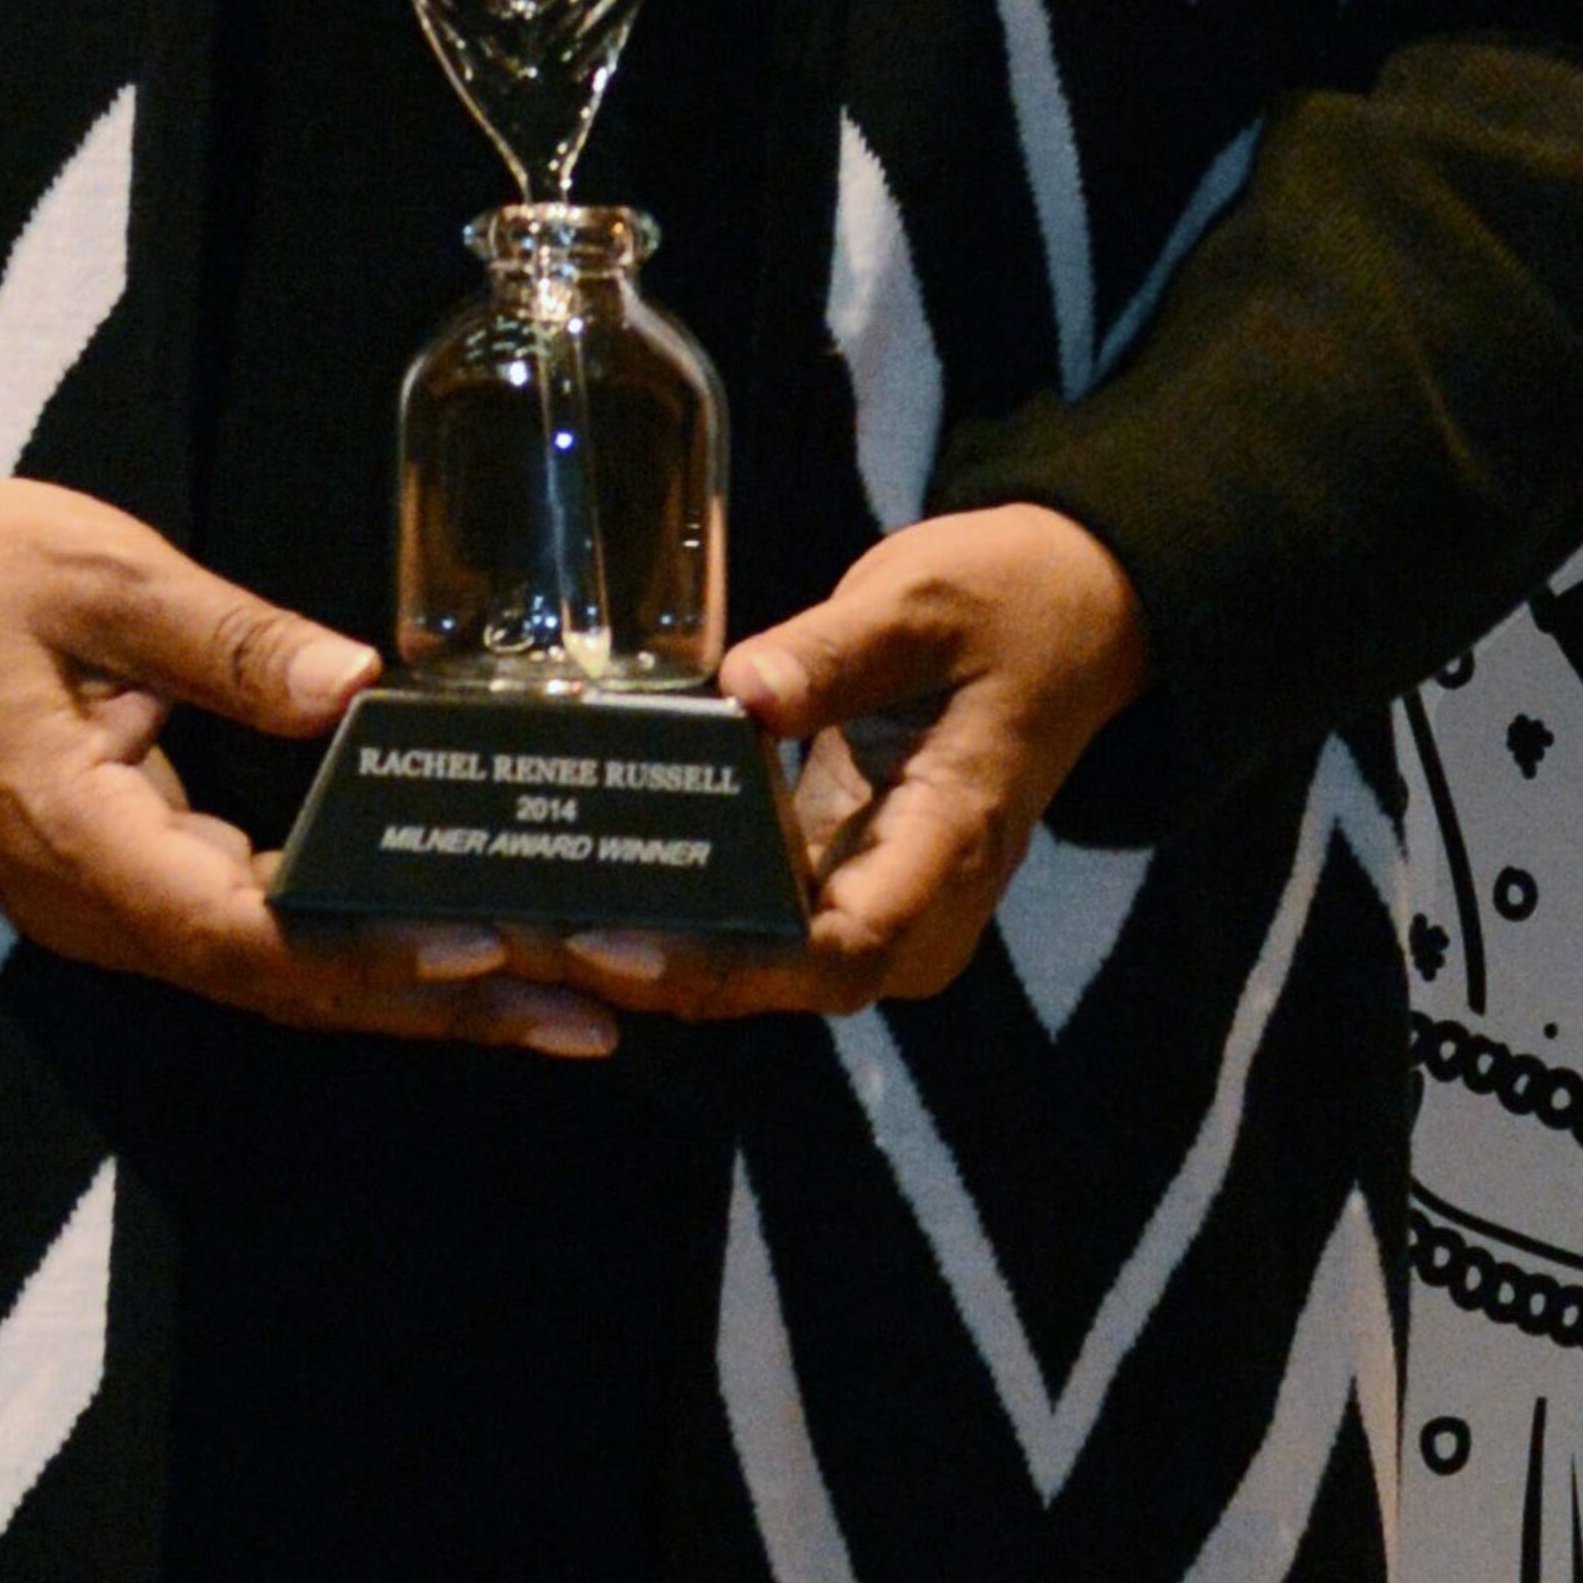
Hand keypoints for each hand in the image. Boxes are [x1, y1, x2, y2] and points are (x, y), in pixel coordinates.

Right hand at [0, 463, 623, 1056]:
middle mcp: (90, 905)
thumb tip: (361, 691)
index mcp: (70, 835)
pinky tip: (455, 952)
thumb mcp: (100, 577)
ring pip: (278, 979)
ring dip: (412, 995)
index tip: (479, 943)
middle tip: (583, 1008)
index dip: (363, 947)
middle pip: (281, 984)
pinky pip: (256, 938)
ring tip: (561, 1004)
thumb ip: (232, 639)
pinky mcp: (127, 882)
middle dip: (431, 1001)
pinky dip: (358, 951)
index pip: (239, 927)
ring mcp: (105, 908)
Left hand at [536, 504, 1147, 1024]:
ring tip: (512, 918)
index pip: (837, 950)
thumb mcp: (922, 606)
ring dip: (643, 950)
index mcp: (949, 850)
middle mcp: (916, 909)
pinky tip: (566, 879)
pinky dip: (667, 908)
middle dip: (649, 969)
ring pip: (754, 962)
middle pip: (777, 979)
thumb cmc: (1002, 604)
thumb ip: (837, 653)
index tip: (615, 943)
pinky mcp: (839, 875)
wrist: (1070, 616)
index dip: (725, 964)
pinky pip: (751, 916)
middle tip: (515, 932)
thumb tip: (743, 692)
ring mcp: (876, 899)